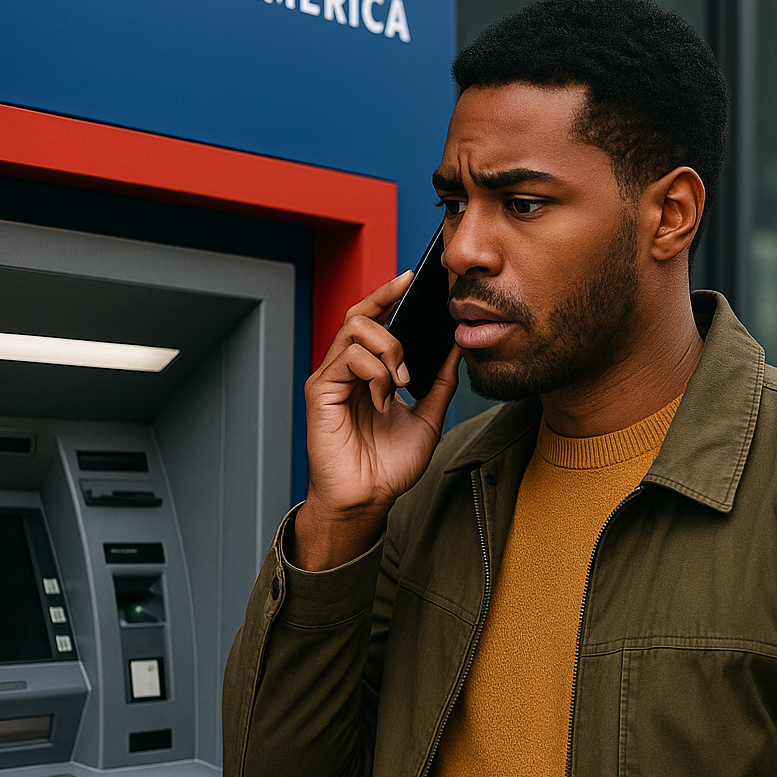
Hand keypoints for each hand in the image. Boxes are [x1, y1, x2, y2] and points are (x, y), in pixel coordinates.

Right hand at [289, 272, 461, 569]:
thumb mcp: (429, 416)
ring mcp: (331, 378)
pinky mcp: (320, 391)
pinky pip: (348, 359)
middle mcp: (345, 368)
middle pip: (360, 314)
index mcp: (367, 370)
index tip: (413, 277)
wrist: (369, 499)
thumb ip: (440, 380)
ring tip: (401, 381)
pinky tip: (383, 400)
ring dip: (388, 349)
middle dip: (390, 312)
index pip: (373, 318)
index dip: (389, 293)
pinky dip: (374, 374)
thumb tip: (456, 344)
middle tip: (411, 340)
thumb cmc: (389, 465)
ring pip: (355, 330)